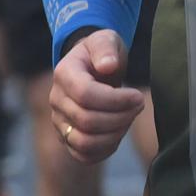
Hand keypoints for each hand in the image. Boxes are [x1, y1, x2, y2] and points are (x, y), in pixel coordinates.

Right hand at [49, 29, 144, 164]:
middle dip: (120, 117)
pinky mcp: (67, 138)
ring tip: (129, 117)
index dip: (116, 100)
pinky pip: (84, 155)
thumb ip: (106, 48)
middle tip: (139, 105)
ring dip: (115, 134)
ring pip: (85, 143)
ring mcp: (59, 122)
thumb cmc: (102, 53)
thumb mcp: (105, 40)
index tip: (138, 96)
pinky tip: (120, 130)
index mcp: (64, 74)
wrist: (92, 67)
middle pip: (87, 121)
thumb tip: (108, 66)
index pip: (86, 95)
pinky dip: (106, 149)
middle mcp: (56, 100)